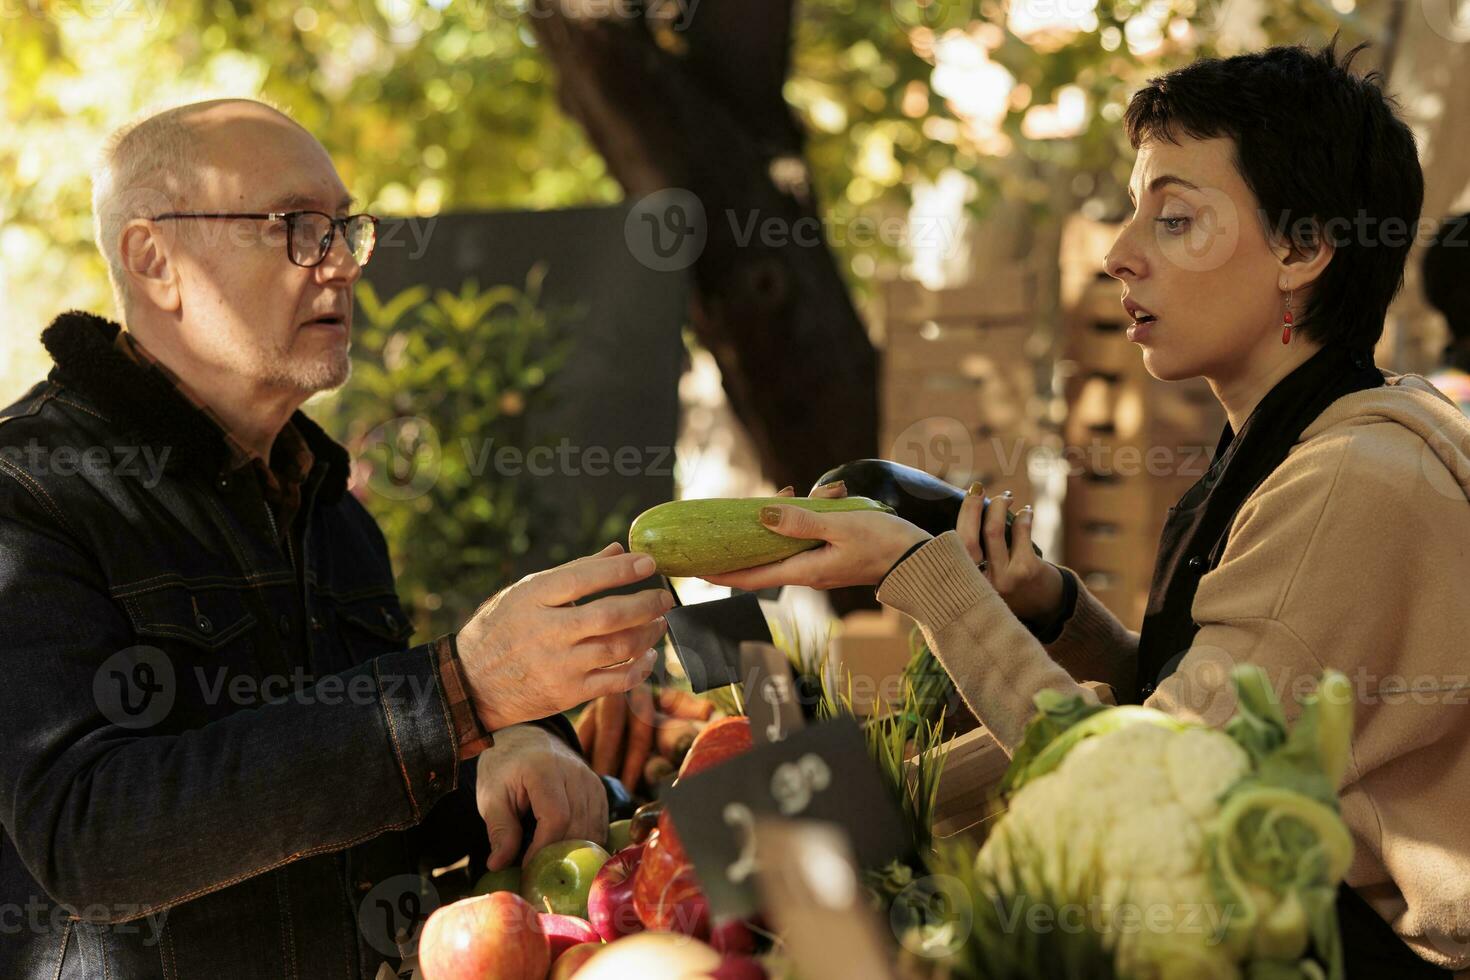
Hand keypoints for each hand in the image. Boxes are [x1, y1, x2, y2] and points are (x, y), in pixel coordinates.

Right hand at [457, 543, 672, 731]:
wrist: (472, 683)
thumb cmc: (503, 628)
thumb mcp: (527, 591)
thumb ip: (575, 571)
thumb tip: (618, 549)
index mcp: (533, 598)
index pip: (584, 578)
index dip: (620, 570)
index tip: (649, 563)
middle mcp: (546, 632)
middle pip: (608, 615)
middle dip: (645, 604)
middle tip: (665, 597)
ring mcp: (558, 666)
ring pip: (618, 648)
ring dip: (648, 634)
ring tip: (658, 623)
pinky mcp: (567, 694)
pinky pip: (615, 681)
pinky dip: (639, 668)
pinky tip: (647, 656)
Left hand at [477, 724, 607, 870]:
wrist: (525, 739)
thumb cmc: (505, 768)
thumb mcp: (491, 796)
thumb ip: (499, 830)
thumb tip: (498, 865)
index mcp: (544, 770)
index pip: (556, 817)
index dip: (544, 848)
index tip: (527, 868)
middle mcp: (574, 773)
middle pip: (578, 826)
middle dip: (559, 856)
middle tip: (540, 874)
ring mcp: (591, 780)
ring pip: (593, 829)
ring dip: (574, 853)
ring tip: (552, 866)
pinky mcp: (599, 790)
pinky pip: (600, 825)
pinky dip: (586, 844)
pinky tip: (568, 854)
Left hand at [702, 481, 930, 590]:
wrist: (919, 560)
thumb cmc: (884, 543)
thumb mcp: (841, 526)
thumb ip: (801, 521)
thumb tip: (763, 514)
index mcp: (805, 570)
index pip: (752, 577)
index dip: (722, 574)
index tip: (696, 570)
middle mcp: (808, 573)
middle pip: (763, 560)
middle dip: (744, 540)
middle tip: (726, 521)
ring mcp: (820, 566)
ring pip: (784, 545)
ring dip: (776, 523)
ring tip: (784, 493)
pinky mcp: (832, 557)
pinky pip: (804, 540)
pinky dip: (799, 520)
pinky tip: (809, 497)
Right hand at [957, 483, 1064, 623]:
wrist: (1046, 609)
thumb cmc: (1011, 587)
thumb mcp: (983, 580)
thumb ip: (970, 557)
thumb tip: (967, 512)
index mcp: (965, 585)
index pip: (953, 547)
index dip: (958, 519)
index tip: (966, 496)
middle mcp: (979, 584)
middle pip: (968, 537)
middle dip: (972, 507)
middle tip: (978, 488)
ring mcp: (1003, 579)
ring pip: (992, 531)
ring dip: (999, 506)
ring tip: (1006, 497)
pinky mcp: (1026, 571)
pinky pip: (1020, 532)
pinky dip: (1024, 517)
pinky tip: (1027, 511)